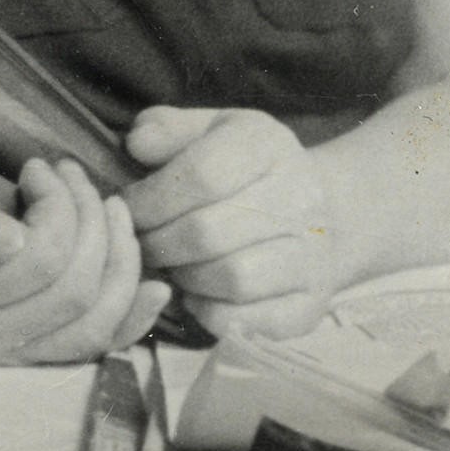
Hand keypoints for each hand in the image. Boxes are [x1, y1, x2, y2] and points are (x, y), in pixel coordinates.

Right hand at [0, 159, 170, 367]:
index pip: (39, 260)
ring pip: (90, 326)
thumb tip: (10, 235)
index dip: (59, 207)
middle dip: (93, 225)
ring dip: (119, 264)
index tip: (40, 166)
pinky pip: (83, 350)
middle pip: (74, 292)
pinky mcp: (11, 358)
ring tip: (112, 210)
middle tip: (75, 177)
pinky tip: (156, 291)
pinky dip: (128, 320)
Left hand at [122, 108, 339, 339]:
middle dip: (157, 242)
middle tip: (140, 243)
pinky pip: (246, 320)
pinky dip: (209, 312)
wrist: (321, 215)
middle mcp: (300, 197)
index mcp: (269, 146)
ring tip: (172, 265)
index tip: (128, 208)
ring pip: (229, 278)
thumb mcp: (209, 132)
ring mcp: (312, 255)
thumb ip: (167, 129)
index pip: (201, 174)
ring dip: (183, 277)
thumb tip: (138, 144)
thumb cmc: (245, 172)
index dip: (151, 198)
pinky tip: (198, 293)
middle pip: (207, 232)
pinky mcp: (309, 305)